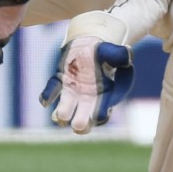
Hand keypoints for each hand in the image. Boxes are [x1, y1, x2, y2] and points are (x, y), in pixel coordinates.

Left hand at [39, 11, 133, 133]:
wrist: (90, 46)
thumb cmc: (106, 53)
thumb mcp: (115, 53)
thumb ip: (120, 56)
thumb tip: (127, 55)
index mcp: (103, 97)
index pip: (101, 114)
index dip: (99, 116)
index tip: (99, 115)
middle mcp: (86, 100)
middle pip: (82, 121)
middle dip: (80, 125)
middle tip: (79, 125)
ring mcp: (71, 93)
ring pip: (64, 112)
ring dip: (61, 115)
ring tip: (60, 116)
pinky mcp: (60, 82)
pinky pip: (52, 92)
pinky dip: (47, 97)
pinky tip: (45, 101)